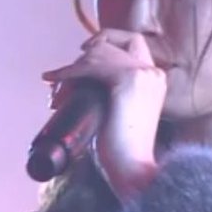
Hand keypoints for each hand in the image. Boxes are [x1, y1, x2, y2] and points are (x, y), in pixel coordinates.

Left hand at [42, 29, 165, 201]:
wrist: (134, 169)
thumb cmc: (124, 152)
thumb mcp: (121, 115)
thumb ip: (112, 97)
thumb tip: (82, 88)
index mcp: (155, 79)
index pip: (133, 43)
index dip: (106, 42)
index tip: (82, 53)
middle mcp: (152, 72)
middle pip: (114, 42)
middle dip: (85, 54)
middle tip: (61, 75)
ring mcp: (141, 74)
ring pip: (100, 52)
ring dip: (72, 66)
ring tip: (55, 84)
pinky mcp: (126, 81)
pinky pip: (91, 65)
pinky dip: (69, 71)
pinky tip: (55, 80)